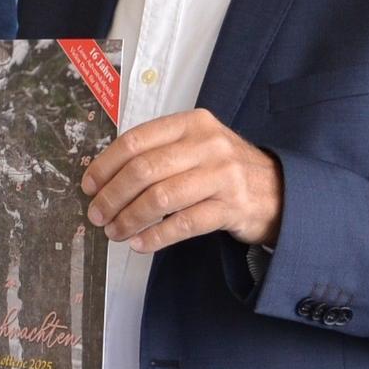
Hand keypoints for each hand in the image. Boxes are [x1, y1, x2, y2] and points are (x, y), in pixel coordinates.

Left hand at [84, 108, 282, 252]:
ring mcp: (222, 176)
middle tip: (96, 215)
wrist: (279, 191)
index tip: (88, 186)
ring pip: (160, 198)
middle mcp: (208, 144)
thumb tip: (103, 178)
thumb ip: (157, 153)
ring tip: (114, 232)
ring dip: (129, 219)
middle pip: (143, 170)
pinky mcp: (232, 208)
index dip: (105, 165)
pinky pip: (184, 224)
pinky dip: (156, 237)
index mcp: (191, 123)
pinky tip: (140, 244)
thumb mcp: (195, 147)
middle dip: (112, 196)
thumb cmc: (223, 170)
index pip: (135, 141)